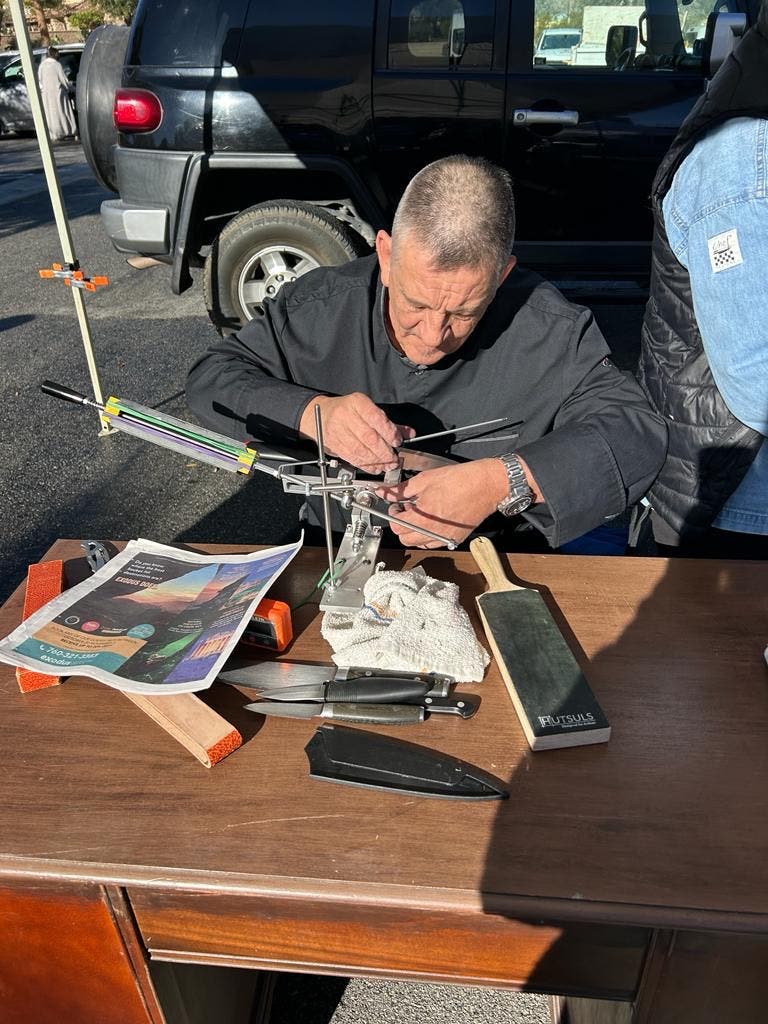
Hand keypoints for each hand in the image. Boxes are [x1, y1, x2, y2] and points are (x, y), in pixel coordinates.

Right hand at [299, 394, 414, 473]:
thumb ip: (388, 423)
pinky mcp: (333, 444)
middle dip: (384, 451)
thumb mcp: (367, 409)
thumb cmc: (346, 410)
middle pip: (369, 437)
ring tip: (387, 465)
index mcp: (357, 402)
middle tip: (394, 459)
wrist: (318, 414)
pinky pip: (351, 457)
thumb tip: (408, 434)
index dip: (389, 433)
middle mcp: (345, 415)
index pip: (376, 419)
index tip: (397, 442)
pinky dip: (365, 465)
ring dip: (376, 461)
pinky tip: (374, 467)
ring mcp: (337, 430)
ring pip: (360, 449)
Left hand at [374, 459, 509, 548]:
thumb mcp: (425, 480)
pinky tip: (433, 519)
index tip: (396, 506)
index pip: (396, 526)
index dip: (393, 514)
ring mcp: (445, 538)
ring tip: (422, 513)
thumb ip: (401, 489)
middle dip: (402, 524)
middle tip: (407, 509)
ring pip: (418, 543)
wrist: (487, 485)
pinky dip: (428, 535)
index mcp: (423, 518)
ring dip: (414, 531)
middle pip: (404, 539)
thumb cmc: (461, 480)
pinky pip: (434, 543)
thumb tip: (385, 492)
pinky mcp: (455, 539)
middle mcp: (433, 533)